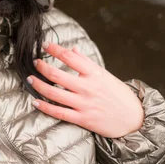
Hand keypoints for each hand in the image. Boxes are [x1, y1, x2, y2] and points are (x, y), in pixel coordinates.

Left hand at [27, 42, 143, 138]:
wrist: (134, 118)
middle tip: (34, 63)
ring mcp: (84, 104)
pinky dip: (45, 107)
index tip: (45, 44)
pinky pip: (59, 112)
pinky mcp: (83, 119)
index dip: (55, 49)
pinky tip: (35, 101)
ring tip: (30, 79)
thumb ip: (87, 62)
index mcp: (94, 73)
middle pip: (57, 75)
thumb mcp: (105, 75)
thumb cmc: (118, 94)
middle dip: (42, 67)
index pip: (70, 57)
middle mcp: (88, 87)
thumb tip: (73, 49)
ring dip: (38, 85)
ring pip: (54, 93)